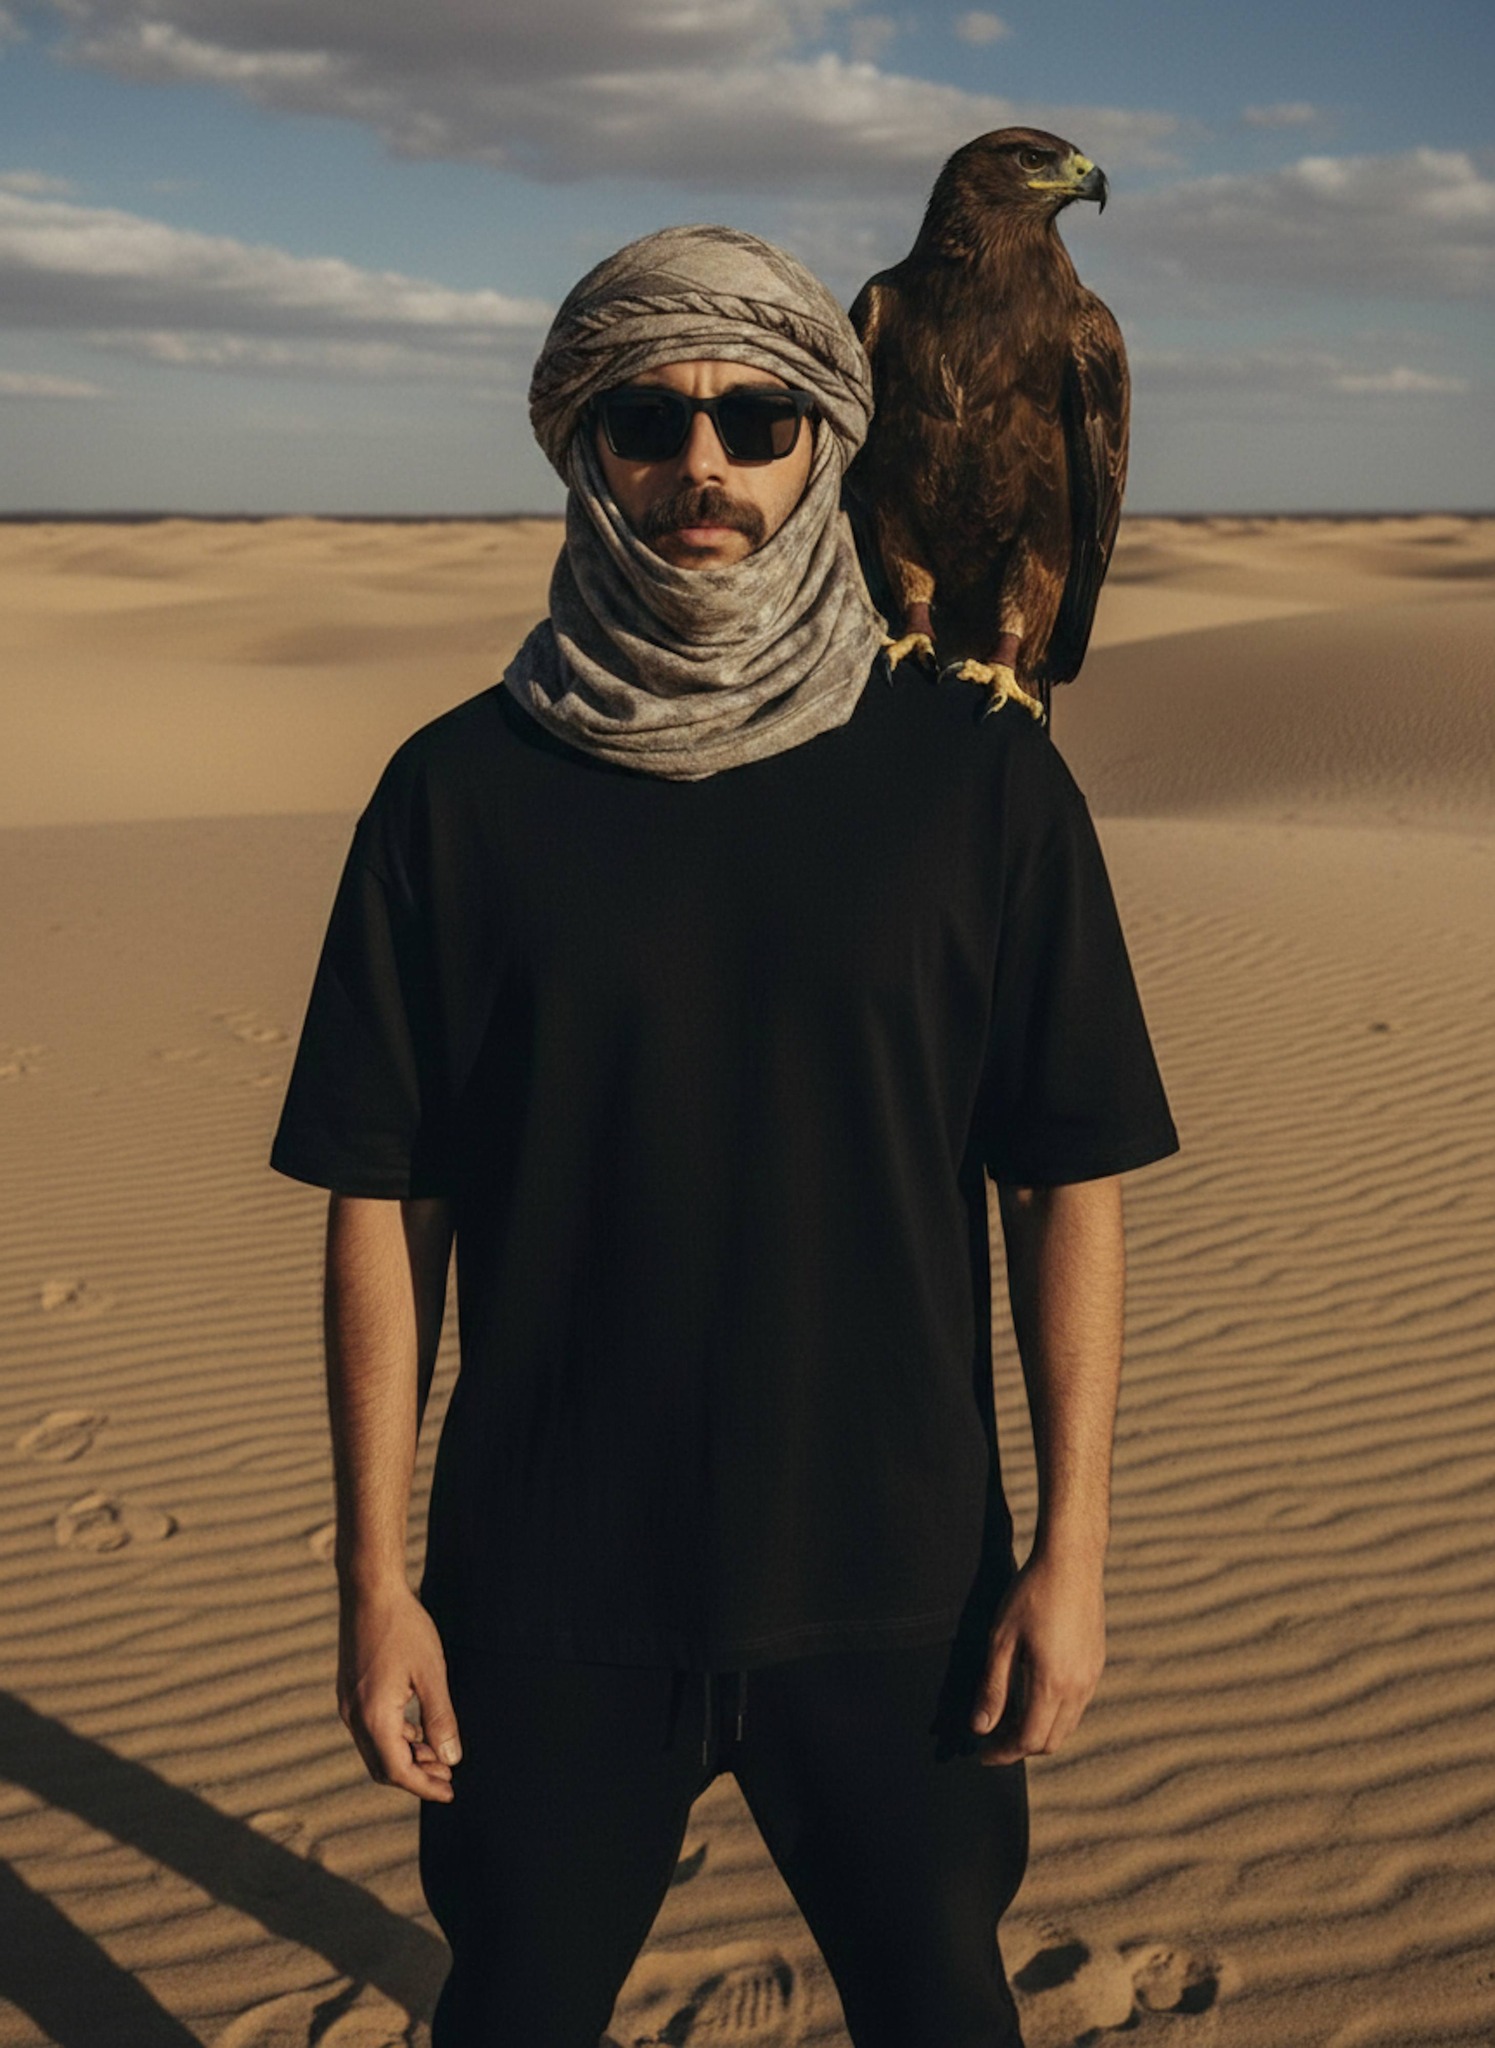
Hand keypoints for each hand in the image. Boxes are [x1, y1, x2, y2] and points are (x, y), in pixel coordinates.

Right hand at [337, 1584, 461, 1801]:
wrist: (370, 1591)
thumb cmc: (404, 1628)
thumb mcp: (431, 1674)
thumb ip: (440, 1719)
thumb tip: (451, 1759)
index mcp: (374, 1716)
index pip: (397, 1771)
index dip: (424, 1786)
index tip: (449, 1792)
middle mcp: (354, 1716)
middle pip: (383, 1766)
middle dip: (416, 1776)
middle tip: (448, 1776)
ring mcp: (348, 1704)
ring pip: (375, 1749)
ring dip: (406, 1758)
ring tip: (438, 1755)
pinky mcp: (350, 1692)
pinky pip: (370, 1730)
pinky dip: (394, 1739)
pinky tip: (417, 1731)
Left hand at [970, 1553, 1105, 1765]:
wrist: (1071, 1562)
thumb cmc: (1031, 1595)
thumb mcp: (1001, 1639)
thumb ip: (992, 1688)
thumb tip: (980, 1728)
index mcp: (1052, 1684)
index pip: (1028, 1739)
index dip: (1003, 1752)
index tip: (982, 1753)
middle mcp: (1078, 1687)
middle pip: (1051, 1740)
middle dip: (1020, 1747)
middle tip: (992, 1737)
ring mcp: (1091, 1677)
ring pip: (1067, 1726)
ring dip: (1038, 1732)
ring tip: (1010, 1719)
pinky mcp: (1096, 1664)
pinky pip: (1077, 1706)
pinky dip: (1055, 1714)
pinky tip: (1034, 1695)